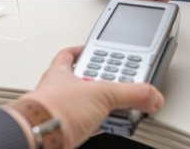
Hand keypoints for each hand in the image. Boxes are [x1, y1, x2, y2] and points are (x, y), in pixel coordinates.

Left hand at [21, 46, 164, 148]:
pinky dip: (94, 125)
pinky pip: (82, 124)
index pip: (70, 54)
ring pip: (82, 103)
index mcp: (61, 71)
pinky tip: (104, 127)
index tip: (97, 50)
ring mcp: (59, 110)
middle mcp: (58, 90)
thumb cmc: (53, 109)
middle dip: (99, 81)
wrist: (37, 140)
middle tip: (116, 82)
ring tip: (115, 107)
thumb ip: (131, 93)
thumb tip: (152, 95)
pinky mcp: (62, 130)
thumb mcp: (102, 93)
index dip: (84, 50)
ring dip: (98, 106)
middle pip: (81, 79)